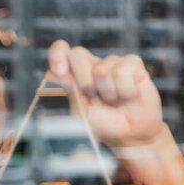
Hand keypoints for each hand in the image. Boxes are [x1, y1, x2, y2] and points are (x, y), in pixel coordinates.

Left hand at [48, 40, 162, 146]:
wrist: (129, 133)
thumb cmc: (104, 123)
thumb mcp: (81, 110)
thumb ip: (70, 89)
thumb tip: (50, 73)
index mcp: (75, 73)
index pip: (61, 51)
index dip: (57, 54)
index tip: (59, 72)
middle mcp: (92, 64)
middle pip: (78, 54)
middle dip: (84, 81)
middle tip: (94, 96)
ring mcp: (112, 62)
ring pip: (102, 69)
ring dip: (108, 92)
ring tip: (114, 100)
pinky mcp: (133, 63)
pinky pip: (122, 71)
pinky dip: (124, 90)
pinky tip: (128, 96)